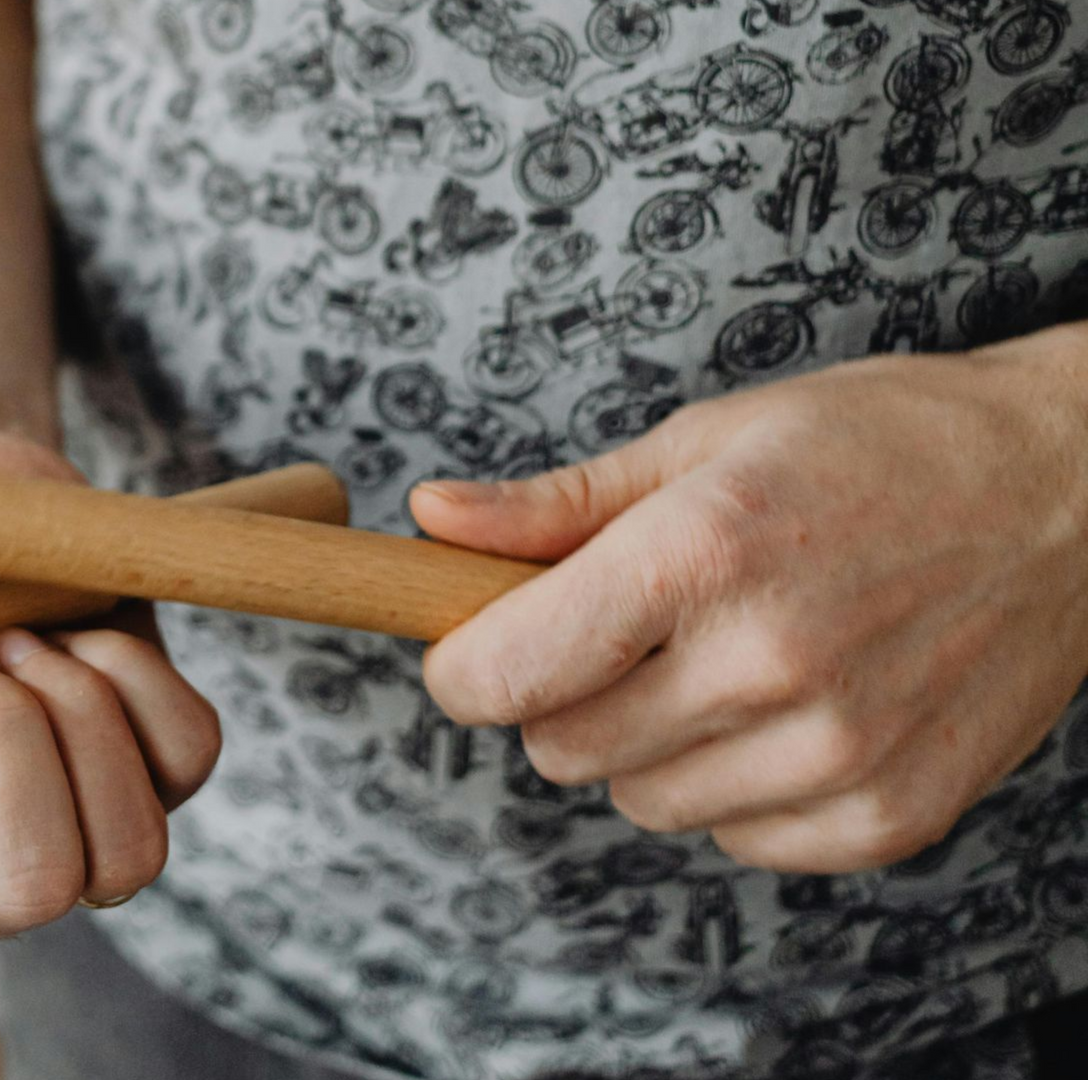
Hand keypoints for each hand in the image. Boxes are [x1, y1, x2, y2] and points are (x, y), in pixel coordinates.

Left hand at [413, 332, 1087, 873]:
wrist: (1071, 495)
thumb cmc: (879, 447)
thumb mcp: (706, 439)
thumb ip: (555, 504)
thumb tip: (430, 521)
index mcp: (701, 553)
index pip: (504, 673)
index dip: (463, 666)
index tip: (473, 644)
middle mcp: (767, 662)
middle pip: (558, 748)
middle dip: (560, 695)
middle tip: (623, 634)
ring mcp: (836, 750)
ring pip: (641, 802)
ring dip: (649, 745)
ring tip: (720, 660)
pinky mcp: (889, 814)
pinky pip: (736, 838)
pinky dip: (734, 788)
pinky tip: (786, 709)